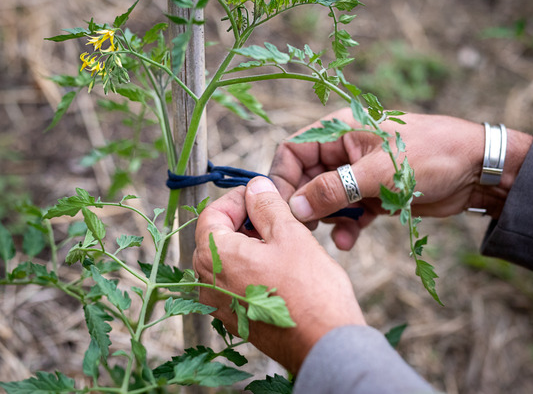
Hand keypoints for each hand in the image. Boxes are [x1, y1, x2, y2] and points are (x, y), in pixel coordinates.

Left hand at [193, 177, 365, 373]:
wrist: (325, 344)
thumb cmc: (309, 290)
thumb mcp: (289, 234)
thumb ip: (267, 205)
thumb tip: (256, 187)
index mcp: (214, 256)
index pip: (211, 213)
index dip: (237, 199)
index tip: (261, 194)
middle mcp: (207, 282)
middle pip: (216, 237)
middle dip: (243, 221)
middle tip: (274, 215)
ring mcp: (219, 304)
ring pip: (227, 260)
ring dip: (249, 245)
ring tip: (281, 241)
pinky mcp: (235, 319)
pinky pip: (235, 283)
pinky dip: (252, 268)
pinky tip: (280, 267)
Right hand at [269, 108, 532, 249]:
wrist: (478, 170)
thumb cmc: (429, 156)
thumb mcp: (377, 173)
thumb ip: (334, 190)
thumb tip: (293, 208)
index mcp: (339, 130)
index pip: (292, 151)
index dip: (281, 179)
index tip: (280, 209)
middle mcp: (344, 150)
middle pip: (305, 179)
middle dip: (304, 206)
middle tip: (303, 232)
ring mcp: (358, 174)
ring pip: (326, 200)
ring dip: (327, 220)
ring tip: (336, 237)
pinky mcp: (373, 194)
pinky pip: (349, 213)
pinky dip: (347, 227)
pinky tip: (349, 242)